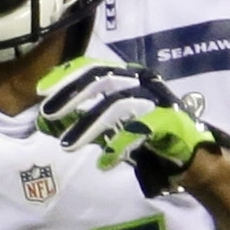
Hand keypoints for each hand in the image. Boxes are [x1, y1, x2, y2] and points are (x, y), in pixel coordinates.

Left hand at [34, 55, 229, 196]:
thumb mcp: (106, 127)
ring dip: (88, 126)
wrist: (188, 155)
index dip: (65, 75)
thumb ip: (77, 122)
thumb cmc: (144, 136)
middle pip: (102, 78)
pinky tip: (103, 163)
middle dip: (72, 94)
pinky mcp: (169, 122)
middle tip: (48, 114)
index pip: (91, 66)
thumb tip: (40, 121)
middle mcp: (141, 81)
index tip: (40, 90)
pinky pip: (140, 129)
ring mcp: (156, 100)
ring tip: (66, 146)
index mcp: (126, 77)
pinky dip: (119, 145)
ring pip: (117, 104)